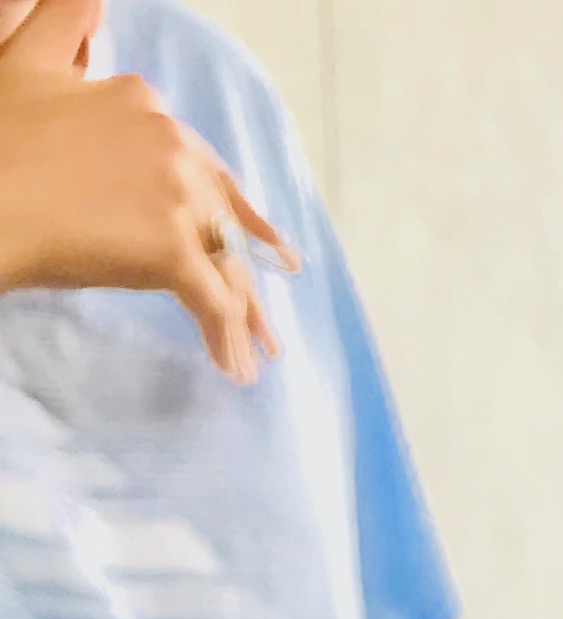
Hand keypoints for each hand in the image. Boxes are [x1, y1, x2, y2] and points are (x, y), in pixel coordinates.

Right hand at [0, 0, 295, 384]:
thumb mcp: (25, 61)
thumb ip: (62, 22)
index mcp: (141, 102)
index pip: (202, 166)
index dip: (228, 211)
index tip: (259, 246)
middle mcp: (170, 142)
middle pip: (221, 219)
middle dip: (245, 272)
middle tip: (265, 322)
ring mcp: (175, 195)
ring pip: (225, 263)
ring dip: (243, 317)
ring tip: (252, 357)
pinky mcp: (170, 248)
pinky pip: (214, 303)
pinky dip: (227, 338)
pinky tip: (232, 368)